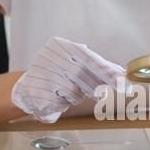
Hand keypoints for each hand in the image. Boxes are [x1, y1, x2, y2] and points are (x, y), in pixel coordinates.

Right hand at [12, 37, 128, 122]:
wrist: (26, 88)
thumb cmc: (57, 75)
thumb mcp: (75, 64)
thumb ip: (98, 67)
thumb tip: (123, 74)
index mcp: (60, 45)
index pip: (89, 58)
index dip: (108, 72)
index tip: (123, 83)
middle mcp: (49, 56)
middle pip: (82, 74)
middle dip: (95, 87)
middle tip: (101, 94)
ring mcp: (41, 74)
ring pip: (72, 90)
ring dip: (76, 96)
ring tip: (67, 92)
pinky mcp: (37, 92)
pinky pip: (61, 102)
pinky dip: (64, 103)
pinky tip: (56, 98)